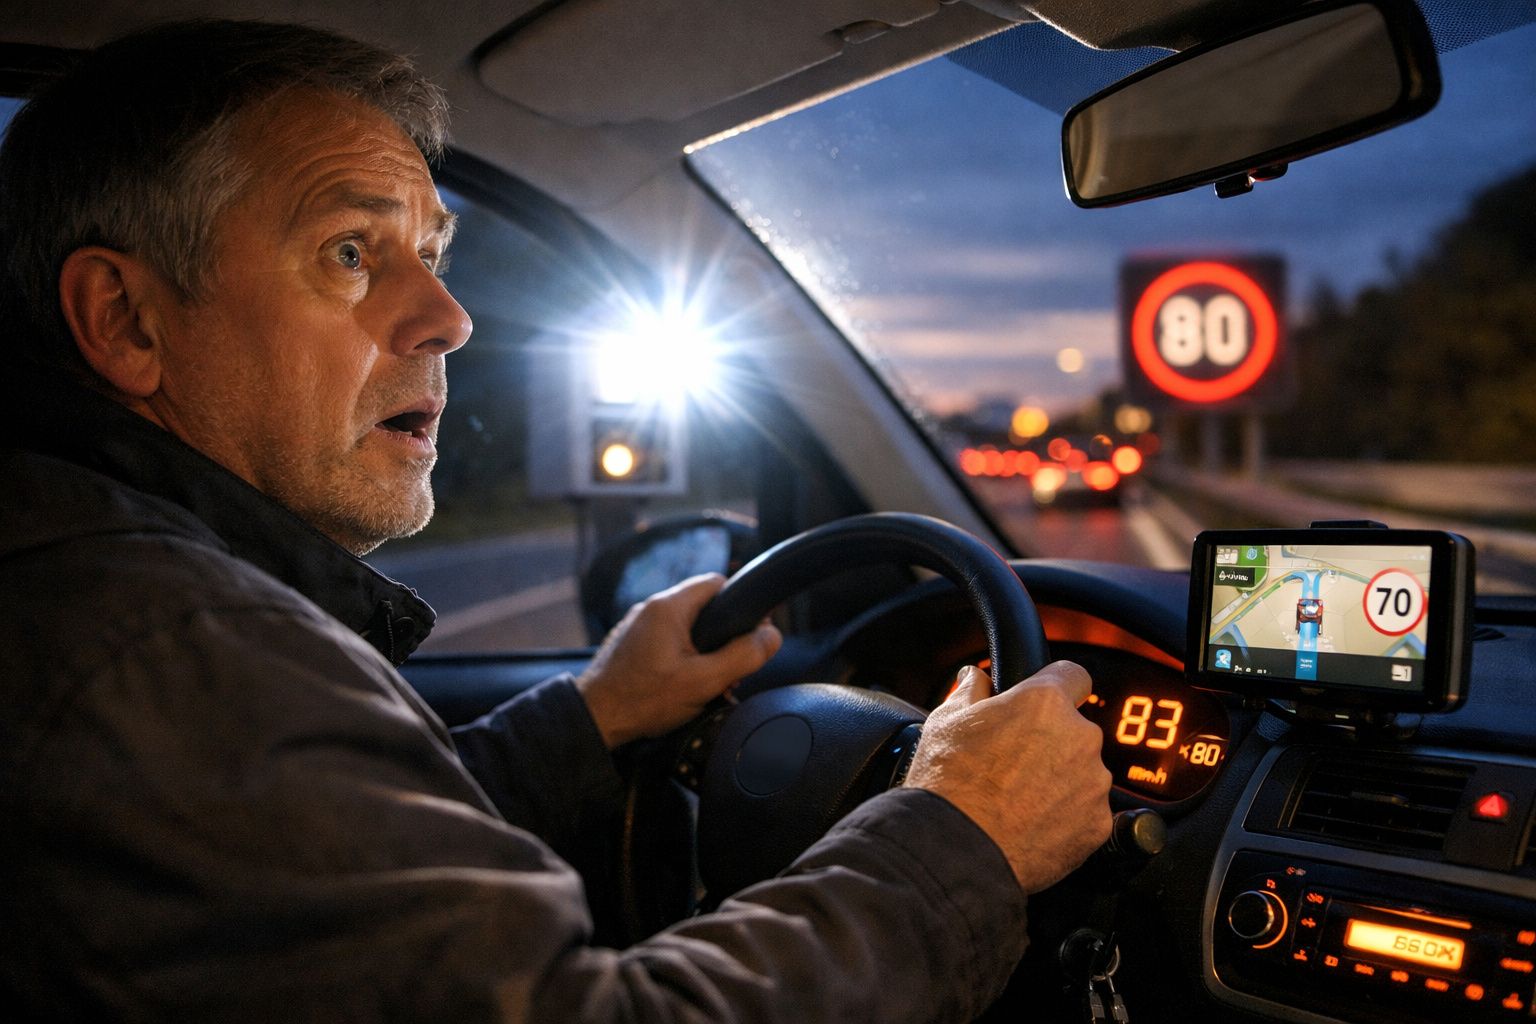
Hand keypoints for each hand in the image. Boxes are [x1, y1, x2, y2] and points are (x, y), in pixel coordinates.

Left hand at [575, 574, 781, 748]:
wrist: (594, 721)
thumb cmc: (642, 700)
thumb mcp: (704, 681)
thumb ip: (743, 656)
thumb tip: (772, 636)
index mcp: (669, 607)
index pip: (717, 582)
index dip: (741, 603)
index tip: (752, 630)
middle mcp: (651, 609)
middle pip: (704, 608)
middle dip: (723, 637)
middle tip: (732, 668)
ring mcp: (638, 627)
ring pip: (686, 629)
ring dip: (704, 653)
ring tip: (710, 684)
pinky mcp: (630, 646)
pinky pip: (667, 644)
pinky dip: (682, 660)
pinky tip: (685, 688)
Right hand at [903, 660, 1111, 892]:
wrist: (958, 849)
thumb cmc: (949, 783)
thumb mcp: (947, 722)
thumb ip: (970, 692)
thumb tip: (974, 679)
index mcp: (1044, 703)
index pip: (1073, 676)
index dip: (1057, 687)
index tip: (1045, 703)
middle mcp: (1079, 738)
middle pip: (1075, 731)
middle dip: (1051, 743)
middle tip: (1013, 764)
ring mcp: (1093, 784)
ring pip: (1082, 774)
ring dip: (1060, 782)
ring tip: (1017, 800)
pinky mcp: (1097, 825)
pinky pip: (1086, 813)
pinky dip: (1065, 818)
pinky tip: (1030, 825)